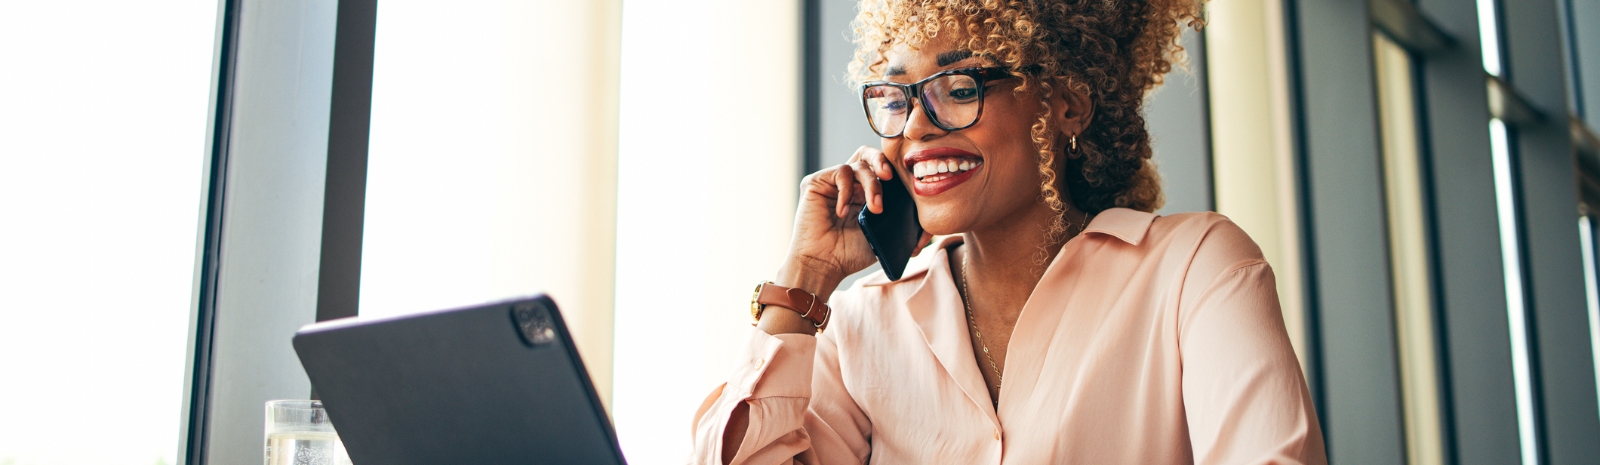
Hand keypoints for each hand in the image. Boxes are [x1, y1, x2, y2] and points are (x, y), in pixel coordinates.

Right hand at [775, 146, 930, 300]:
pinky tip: (843, 213)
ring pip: (859, 165)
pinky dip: (847, 191)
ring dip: (872, 186)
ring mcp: (832, 182)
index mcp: (864, 194)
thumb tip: (926, 223)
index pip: (881, 169)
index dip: (895, 171)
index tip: (909, 185)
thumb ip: (900, 221)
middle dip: (883, 161)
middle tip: (890, 177)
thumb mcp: (882, 235)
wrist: (823, 265)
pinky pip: (841, 173)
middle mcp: (849, 184)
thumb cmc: (850, 254)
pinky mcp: (816, 182)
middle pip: (868, 155)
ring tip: (875, 209)